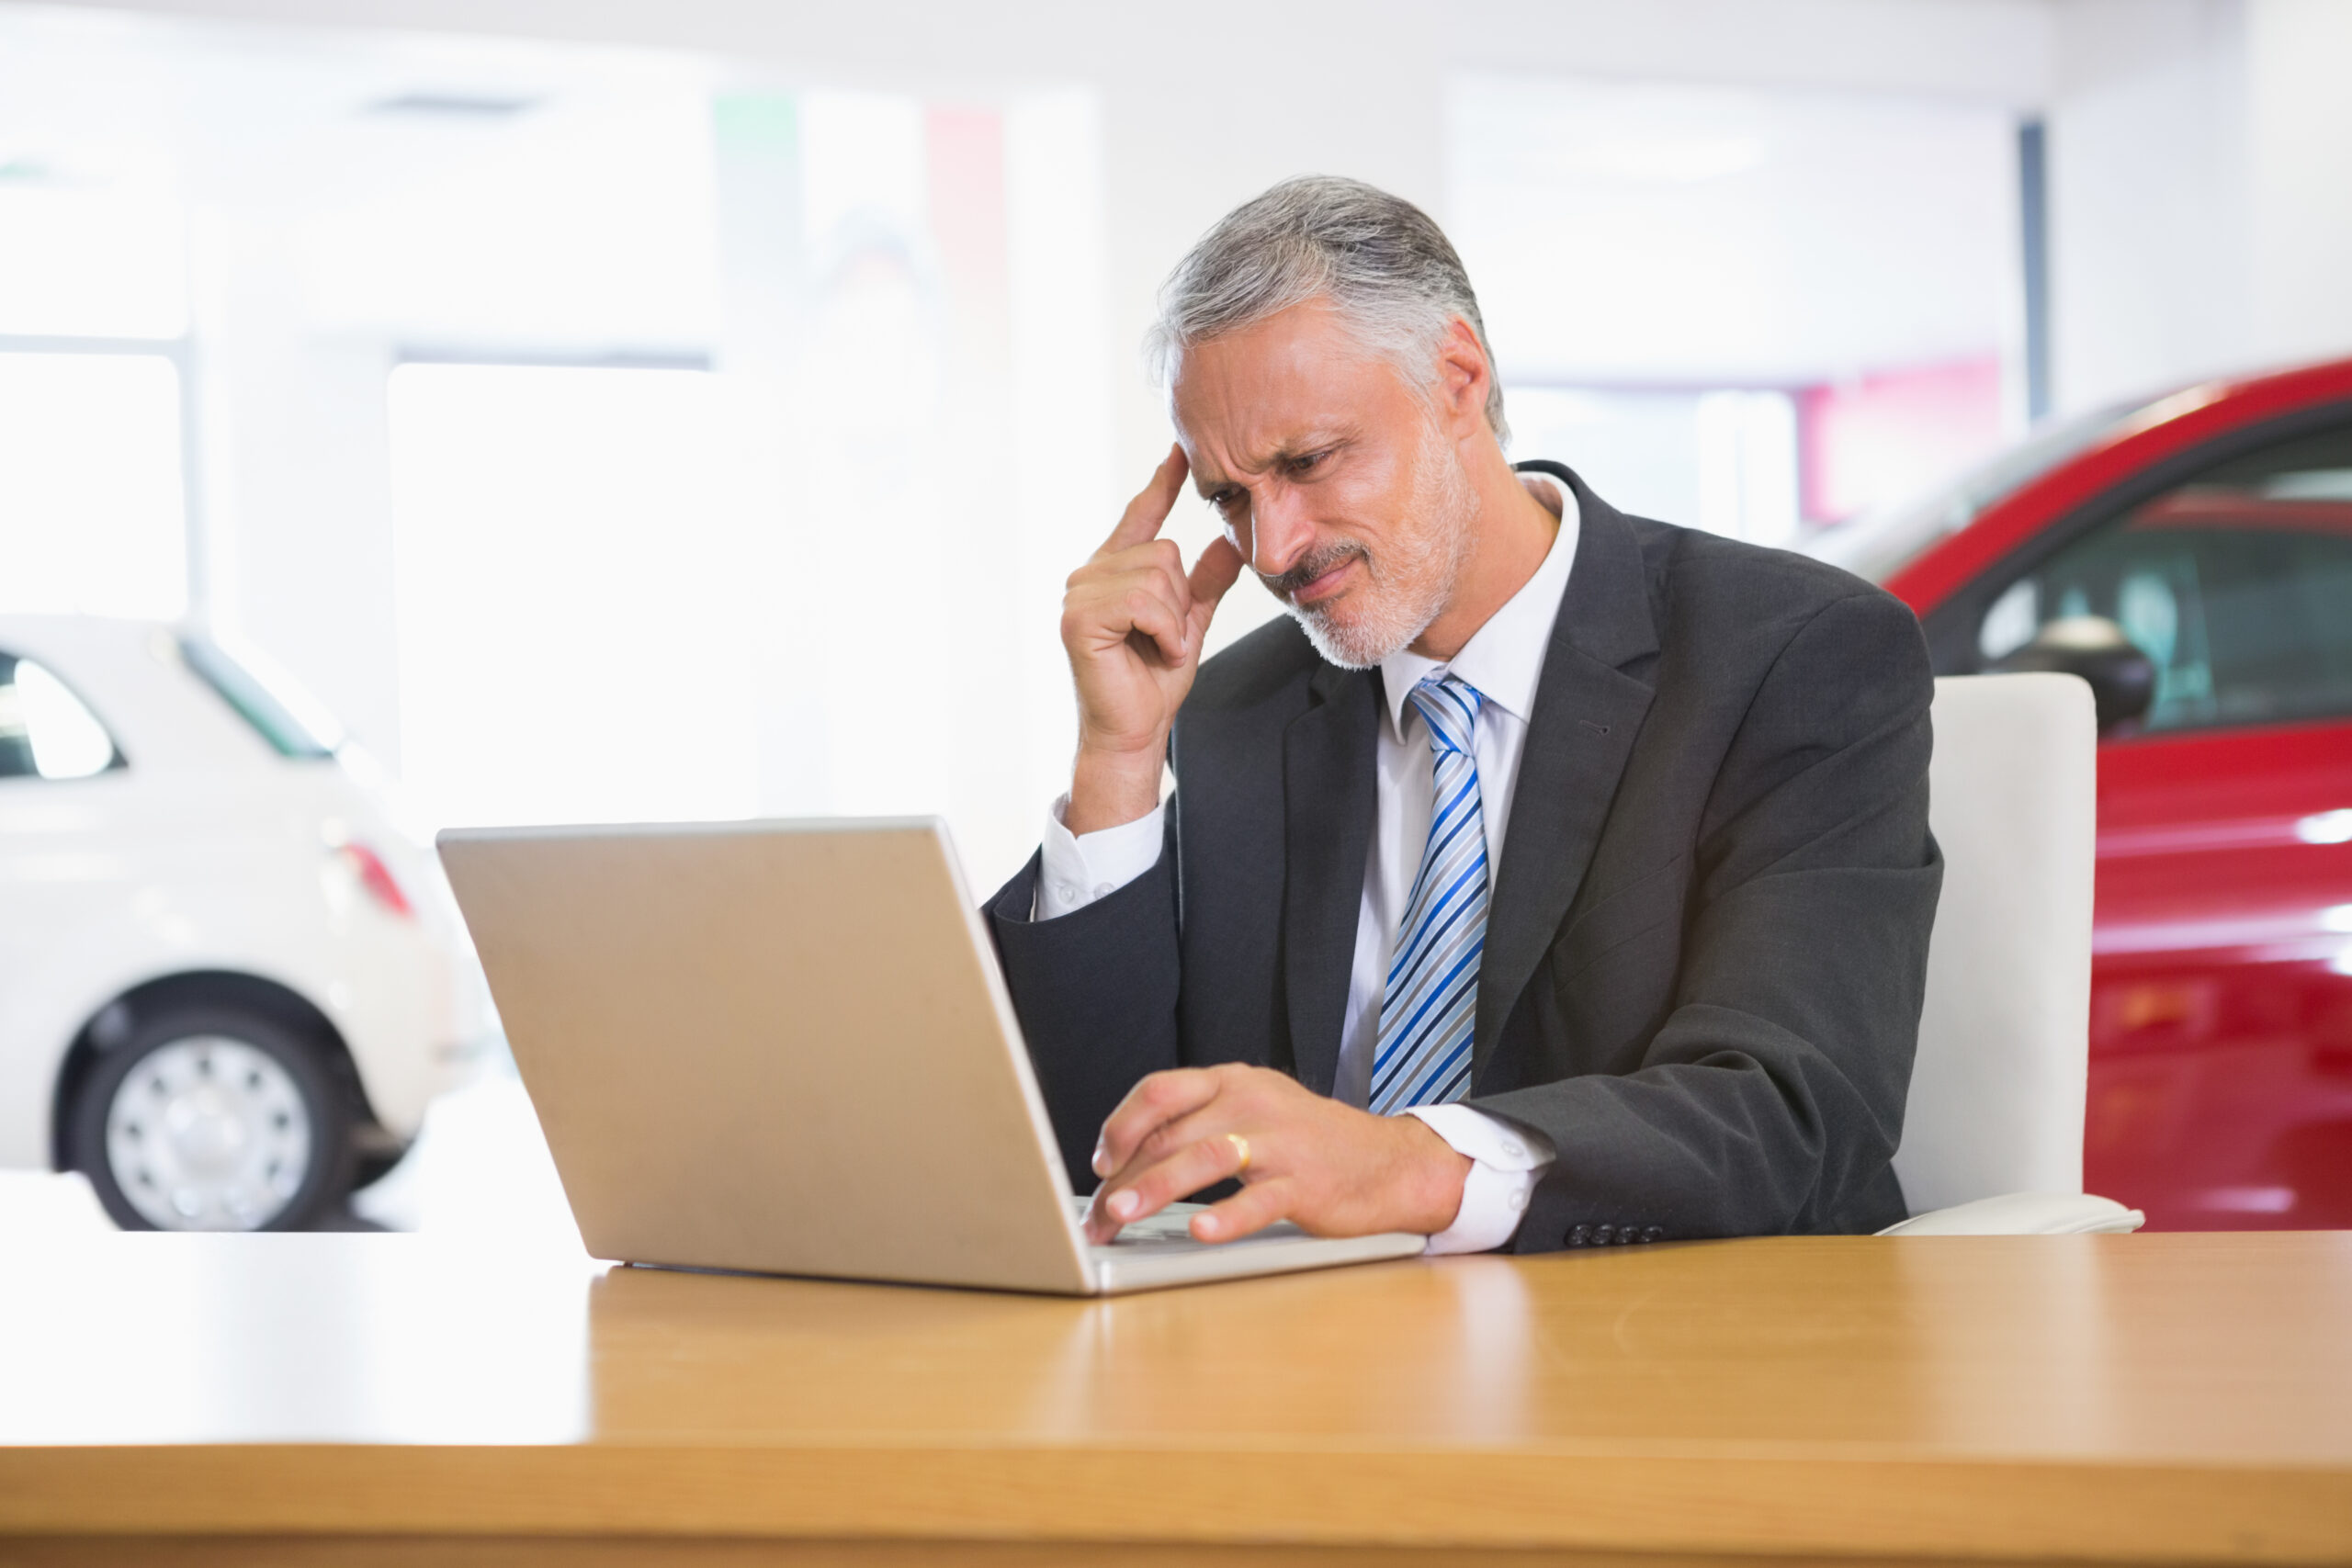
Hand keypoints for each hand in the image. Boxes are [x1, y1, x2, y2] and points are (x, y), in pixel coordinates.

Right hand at [1061, 446, 1245, 834]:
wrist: (1136, 730)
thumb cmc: (1155, 681)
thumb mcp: (1191, 622)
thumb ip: (1206, 581)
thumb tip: (1230, 541)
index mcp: (1114, 571)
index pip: (1141, 515)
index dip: (1162, 483)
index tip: (1180, 450)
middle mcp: (1089, 575)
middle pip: (1162, 550)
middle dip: (1179, 600)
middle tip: (1166, 639)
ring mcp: (1079, 594)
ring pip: (1155, 575)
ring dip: (1172, 620)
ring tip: (1157, 648)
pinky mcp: (1079, 619)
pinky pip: (1143, 601)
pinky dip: (1163, 631)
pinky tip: (1153, 652)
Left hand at [1081, 1064, 1471, 1243]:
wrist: (1389, 1162)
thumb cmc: (1309, 1142)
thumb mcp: (1253, 1113)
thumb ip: (1199, 1125)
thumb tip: (1128, 1163)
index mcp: (1232, 1081)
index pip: (1159, 1091)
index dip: (1119, 1126)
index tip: (1098, 1164)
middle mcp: (1251, 1103)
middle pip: (1170, 1132)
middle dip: (1123, 1175)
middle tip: (1097, 1214)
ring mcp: (1280, 1142)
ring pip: (1204, 1157)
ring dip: (1154, 1187)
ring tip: (1122, 1214)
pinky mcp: (1305, 1183)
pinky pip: (1258, 1200)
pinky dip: (1224, 1216)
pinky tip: (1198, 1230)